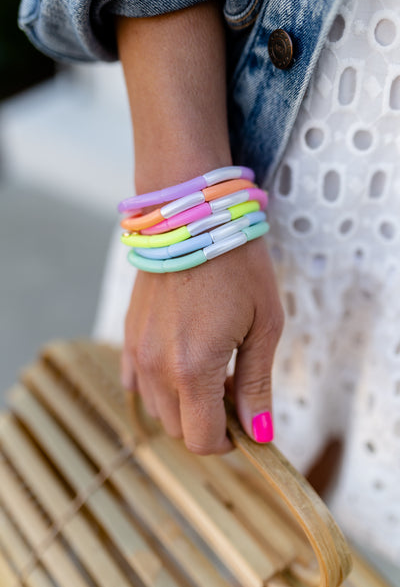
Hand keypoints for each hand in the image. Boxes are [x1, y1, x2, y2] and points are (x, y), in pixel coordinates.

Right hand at [122, 237, 283, 453]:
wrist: (192, 217)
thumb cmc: (238, 265)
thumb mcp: (264, 325)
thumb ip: (257, 383)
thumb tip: (259, 433)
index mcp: (194, 369)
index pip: (203, 439)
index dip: (229, 441)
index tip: (246, 421)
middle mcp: (156, 367)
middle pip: (178, 428)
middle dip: (209, 421)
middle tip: (235, 386)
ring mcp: (136, 350)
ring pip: (158, 407)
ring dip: (186, 403)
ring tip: (212, 367)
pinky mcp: (128, 333)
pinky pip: (135, 380)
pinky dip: (159, 385)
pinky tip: (180, 361)